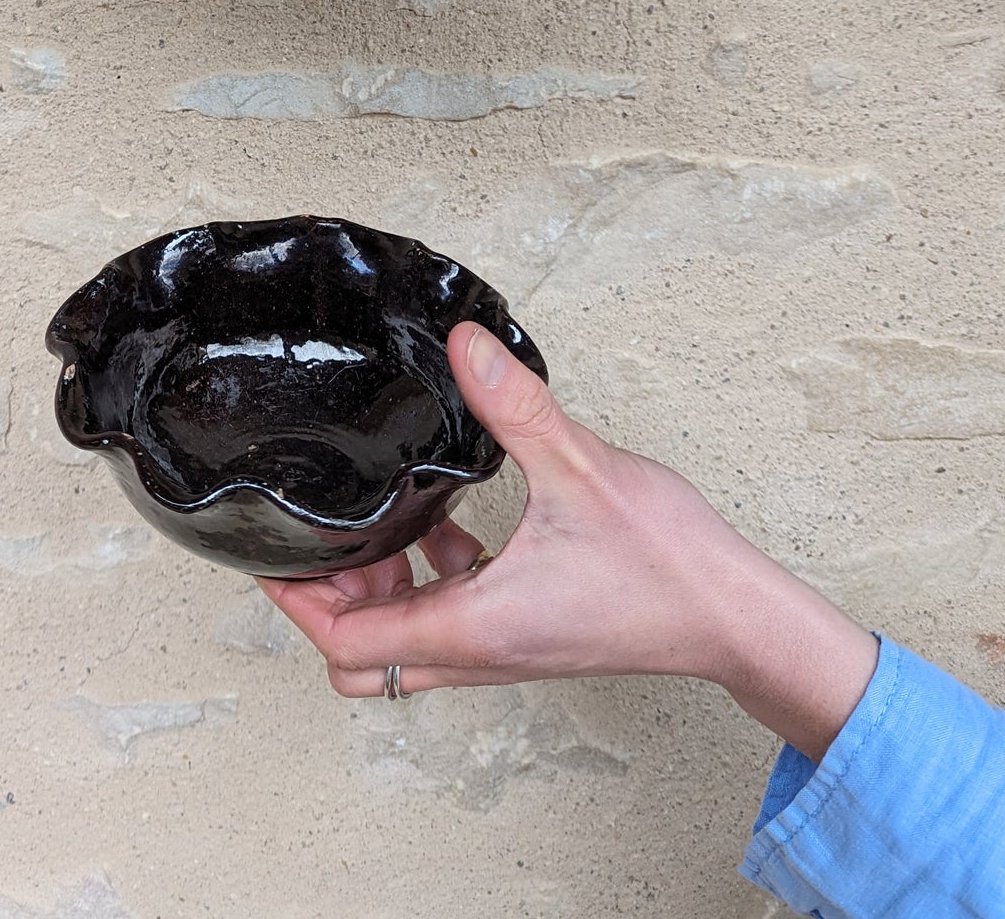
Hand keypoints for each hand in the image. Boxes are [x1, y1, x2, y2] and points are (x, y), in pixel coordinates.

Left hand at [259, 321, 878, 763]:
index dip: (297, 600)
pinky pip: (453, 621)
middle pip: (362, 657)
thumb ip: (513, 405)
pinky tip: (445, 527)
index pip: (349, 640)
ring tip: (373, 522)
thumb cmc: (667, 564)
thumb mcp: (581, 466)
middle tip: (315, 533)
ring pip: (406, 646)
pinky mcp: (530, 635)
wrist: (737, 619)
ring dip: (376, 592)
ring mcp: (506, 650)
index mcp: (476, 625)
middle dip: (325, 601)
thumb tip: (463, 347)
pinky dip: (428, 582)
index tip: (267, 553)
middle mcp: (482, 652)